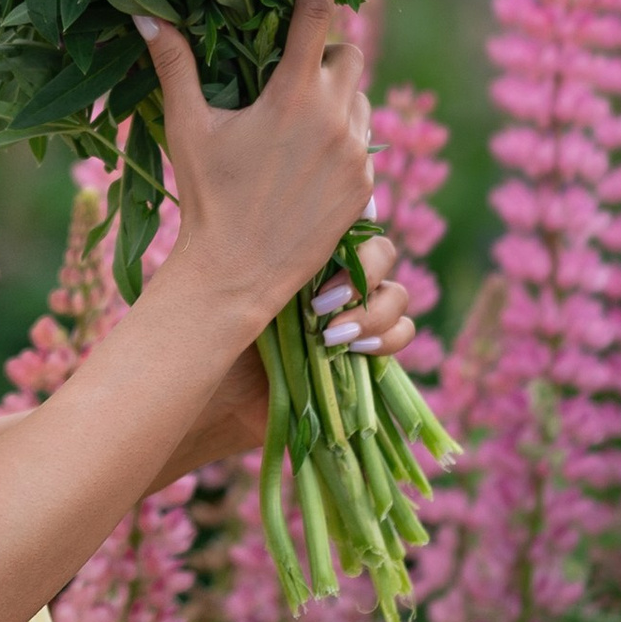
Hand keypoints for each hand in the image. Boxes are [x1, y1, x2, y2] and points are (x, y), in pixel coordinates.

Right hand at [138, 0, 376, 340]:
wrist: (238, 275)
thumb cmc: (205, 199)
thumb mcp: (188, 127)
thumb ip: (174, 65)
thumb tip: (143, 13)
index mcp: (293, 95)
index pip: (318, 14)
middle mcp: (335, 118)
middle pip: (350, 53)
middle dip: (327, 51)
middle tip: (291, 71)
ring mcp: (358, 154)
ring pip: (361, 98)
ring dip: (337, 97)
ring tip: (294, 126)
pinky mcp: (368, 186)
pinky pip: (365, 142)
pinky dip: (343, 139)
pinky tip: (306, 164)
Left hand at [147, 229, 414, 483]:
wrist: (219, 396)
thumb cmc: (220, 336)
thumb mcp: (246, 289)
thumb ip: (278, 258)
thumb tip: (306, 227)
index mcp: (308, 256)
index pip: (350, 225)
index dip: (350, 234)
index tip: (319, 252)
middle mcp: (336, 282)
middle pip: (381, 255)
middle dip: (361, 275)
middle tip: (318, 305)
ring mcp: (356, 317)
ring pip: (396, 296)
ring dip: (372, 313)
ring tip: (331, 337)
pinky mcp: (368, 353)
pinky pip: (401, 333)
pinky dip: (387, 338)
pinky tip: (354, 351)